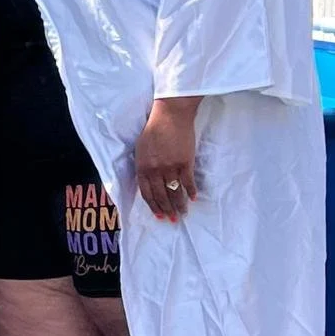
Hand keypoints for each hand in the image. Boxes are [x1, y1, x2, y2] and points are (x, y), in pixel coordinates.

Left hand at [134, 96, 199, 221]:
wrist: (170, 116)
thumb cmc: (154, 130)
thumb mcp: (141, 149)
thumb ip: (143, 166)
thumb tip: (147, 182)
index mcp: (142, 167)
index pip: (146, 193)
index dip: (153, 205)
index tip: (158, 215)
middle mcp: (155, 170)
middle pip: (161, 195)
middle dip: (166, 209)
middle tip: (172, 219)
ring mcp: (170, 167)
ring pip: (175, 192)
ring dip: (179, 205)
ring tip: (183, 213)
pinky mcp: (185, 162)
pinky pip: (188, 182)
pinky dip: (191, 191)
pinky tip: (193, 198)